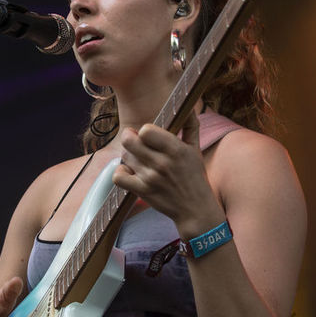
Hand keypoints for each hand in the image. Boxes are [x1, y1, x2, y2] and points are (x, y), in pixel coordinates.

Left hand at [113, 110, 224, 236]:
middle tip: (135, 141)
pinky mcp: (143, 192)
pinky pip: (119, 177)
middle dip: (129, 138)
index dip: (144, 131)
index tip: (149, 135)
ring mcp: (151, 178)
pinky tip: (130, 172)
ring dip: (130, 156)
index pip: (145, 130)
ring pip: (126, 157)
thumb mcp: (196, 150)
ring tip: (139, 160)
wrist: (195, 210)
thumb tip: (188, 106)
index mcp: (176, 149)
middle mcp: (162, 163)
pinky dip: (121, 173)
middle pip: (129, 141)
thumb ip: (191, 126)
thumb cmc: (195, 177)